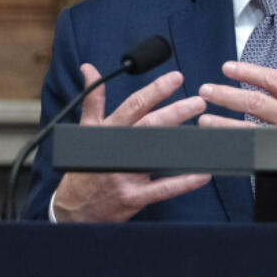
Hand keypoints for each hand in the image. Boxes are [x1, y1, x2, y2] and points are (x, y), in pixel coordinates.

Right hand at [51, 65, 210, 222]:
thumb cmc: (83, 166)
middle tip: (198, 102)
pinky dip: (183, 182)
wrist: (72, 209)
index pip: (134, 106)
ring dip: (182, 143)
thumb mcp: (86, 131)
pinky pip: (162, 189)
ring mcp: (125, 175)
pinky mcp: (133, 198)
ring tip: (205, 132)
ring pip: (157, 155)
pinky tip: (202, 173)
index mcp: (108, 132)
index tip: (176, 78)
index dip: (155, 91)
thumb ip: (93, 99)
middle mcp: (117, 151)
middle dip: (175, 112)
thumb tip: (89, 68)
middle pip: (149, 126)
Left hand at [197, 39, 276, 218]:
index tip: (228, 67)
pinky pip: (254, 155)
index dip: (248, 72)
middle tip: (206, 90)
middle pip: (255, 104)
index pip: (274, 81)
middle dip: (227, 95)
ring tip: (204, 118)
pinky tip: (222, 146)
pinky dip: (236, 149)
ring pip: (250, 131)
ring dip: (224, 124)